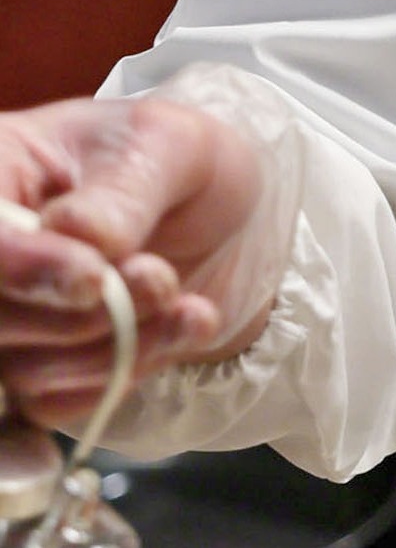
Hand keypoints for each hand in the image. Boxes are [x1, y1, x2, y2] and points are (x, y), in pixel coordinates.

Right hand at [0, 95, 275, 422]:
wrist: (222, 218)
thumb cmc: (178, 164)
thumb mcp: (169, 147)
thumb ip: (123, 190)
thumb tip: (77, 234)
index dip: (24, 269)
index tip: (94, 279)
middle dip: (87, 314)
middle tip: (160, 277)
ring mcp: (6, 316)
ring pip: (28, 370)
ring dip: (121, 345)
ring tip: (182, 300)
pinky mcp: (36, 367)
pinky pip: (59, 401)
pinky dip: (127, 374)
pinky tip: (181, 327)